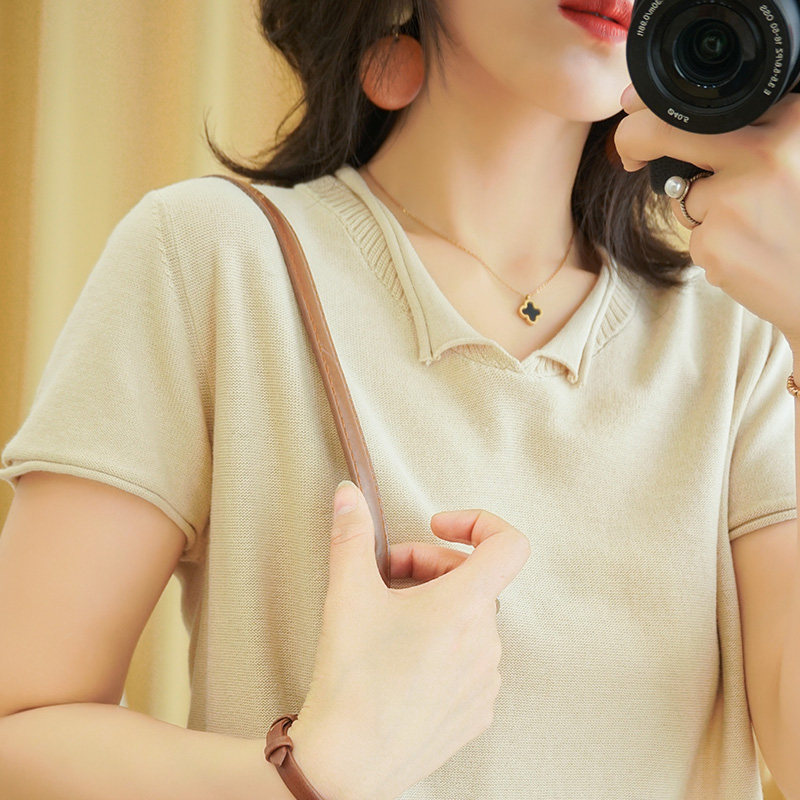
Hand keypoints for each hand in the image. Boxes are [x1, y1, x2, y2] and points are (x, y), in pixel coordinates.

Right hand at [288, 481, 530, 799]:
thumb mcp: (347, 594)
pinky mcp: (477, 712)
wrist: (346, 764)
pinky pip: (471, 660)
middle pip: (475, 580)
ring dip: (437, 606)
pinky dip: (444, 645)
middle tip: (388, 574)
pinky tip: (405, 658)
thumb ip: (351, 534)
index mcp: (465, 607)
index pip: (509, 544)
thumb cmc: (351, 679)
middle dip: (432, 566)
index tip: (438, 527)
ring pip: (471, 621)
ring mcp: (486, 682)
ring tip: (392, 620)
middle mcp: (487, 644)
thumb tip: (349, 493)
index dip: (478, 522)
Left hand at [614, 83, 799, 349]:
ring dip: (705, 212)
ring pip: (684, 195)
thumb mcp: (797, 161)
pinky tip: (752, 256)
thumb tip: (674, 123)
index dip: (668, 112)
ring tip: (758, 230)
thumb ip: (758, 139)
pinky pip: (694, 236)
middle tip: (630, 154)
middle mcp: (764, 153)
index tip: (641, 110)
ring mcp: (736, 199)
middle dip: (635, 138)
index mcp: (792, 122)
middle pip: (668, 132)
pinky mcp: (714, 243)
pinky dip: (715, 247)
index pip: (710, 109)